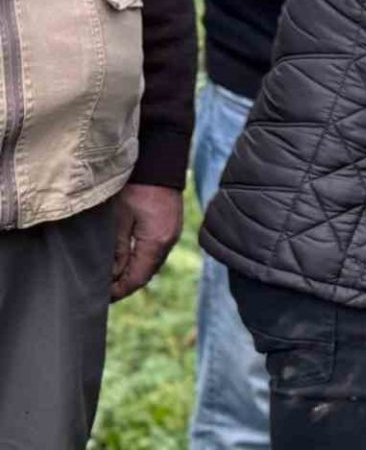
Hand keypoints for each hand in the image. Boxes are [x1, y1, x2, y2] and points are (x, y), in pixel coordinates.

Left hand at [110, 183, 182, 300]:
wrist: (158, 161)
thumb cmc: (135, 187)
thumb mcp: (118, 219)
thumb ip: (116, 250)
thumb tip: (111, 276)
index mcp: (156, 242)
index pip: (137, 278)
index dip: (118, 291)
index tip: (99, 298)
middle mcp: (168, 241)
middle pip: (145, 273)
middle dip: (123, 284)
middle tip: (101, 290)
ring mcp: (171, 233)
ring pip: (150, 263)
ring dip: (131, 271)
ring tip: (109, 276)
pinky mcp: (169, 225)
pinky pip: (154, 251)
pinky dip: (139, 259)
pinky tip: (123, 258)